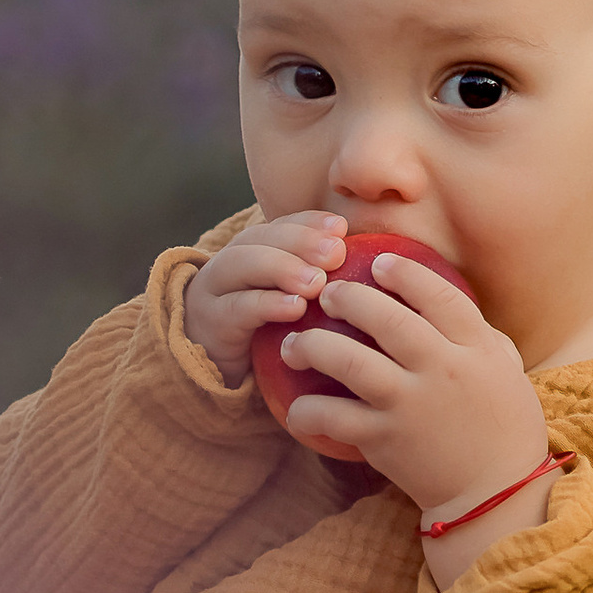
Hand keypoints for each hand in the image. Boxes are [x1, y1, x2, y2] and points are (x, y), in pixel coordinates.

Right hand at [183, 210, 349, 383]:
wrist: (218, 370)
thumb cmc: (270, 333)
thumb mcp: (295, 301)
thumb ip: (324, 280)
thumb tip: (381, 268)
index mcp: (256, 249)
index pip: (282, 224)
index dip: (310, 223)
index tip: (341, 228)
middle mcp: (232, 261)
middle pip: (260, 238)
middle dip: (300, 241)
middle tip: (336, 254)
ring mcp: (215, 289)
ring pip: (241, 264)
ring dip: (281, 267)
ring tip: (317, 282)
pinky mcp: (211, 322)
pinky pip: (236, 308)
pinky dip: (266, 304)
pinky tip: (295, 308)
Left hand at [272, 251, 556, 563]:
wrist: (496, 493)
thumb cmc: (505, 428)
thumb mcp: (506, 370)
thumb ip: (479, 335)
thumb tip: (445, 303)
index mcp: (477, 348)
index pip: (439, 295)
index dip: (405, 273)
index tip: (380, 263)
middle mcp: (443, 370)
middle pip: (387, 318)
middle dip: (349, 298)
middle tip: (327, 294)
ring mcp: (411, 405)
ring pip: (350, 361)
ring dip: (314, 345)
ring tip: (295, 344)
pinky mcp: (385, 441)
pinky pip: (333, 418)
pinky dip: (308, 411)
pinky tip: (297, 407)